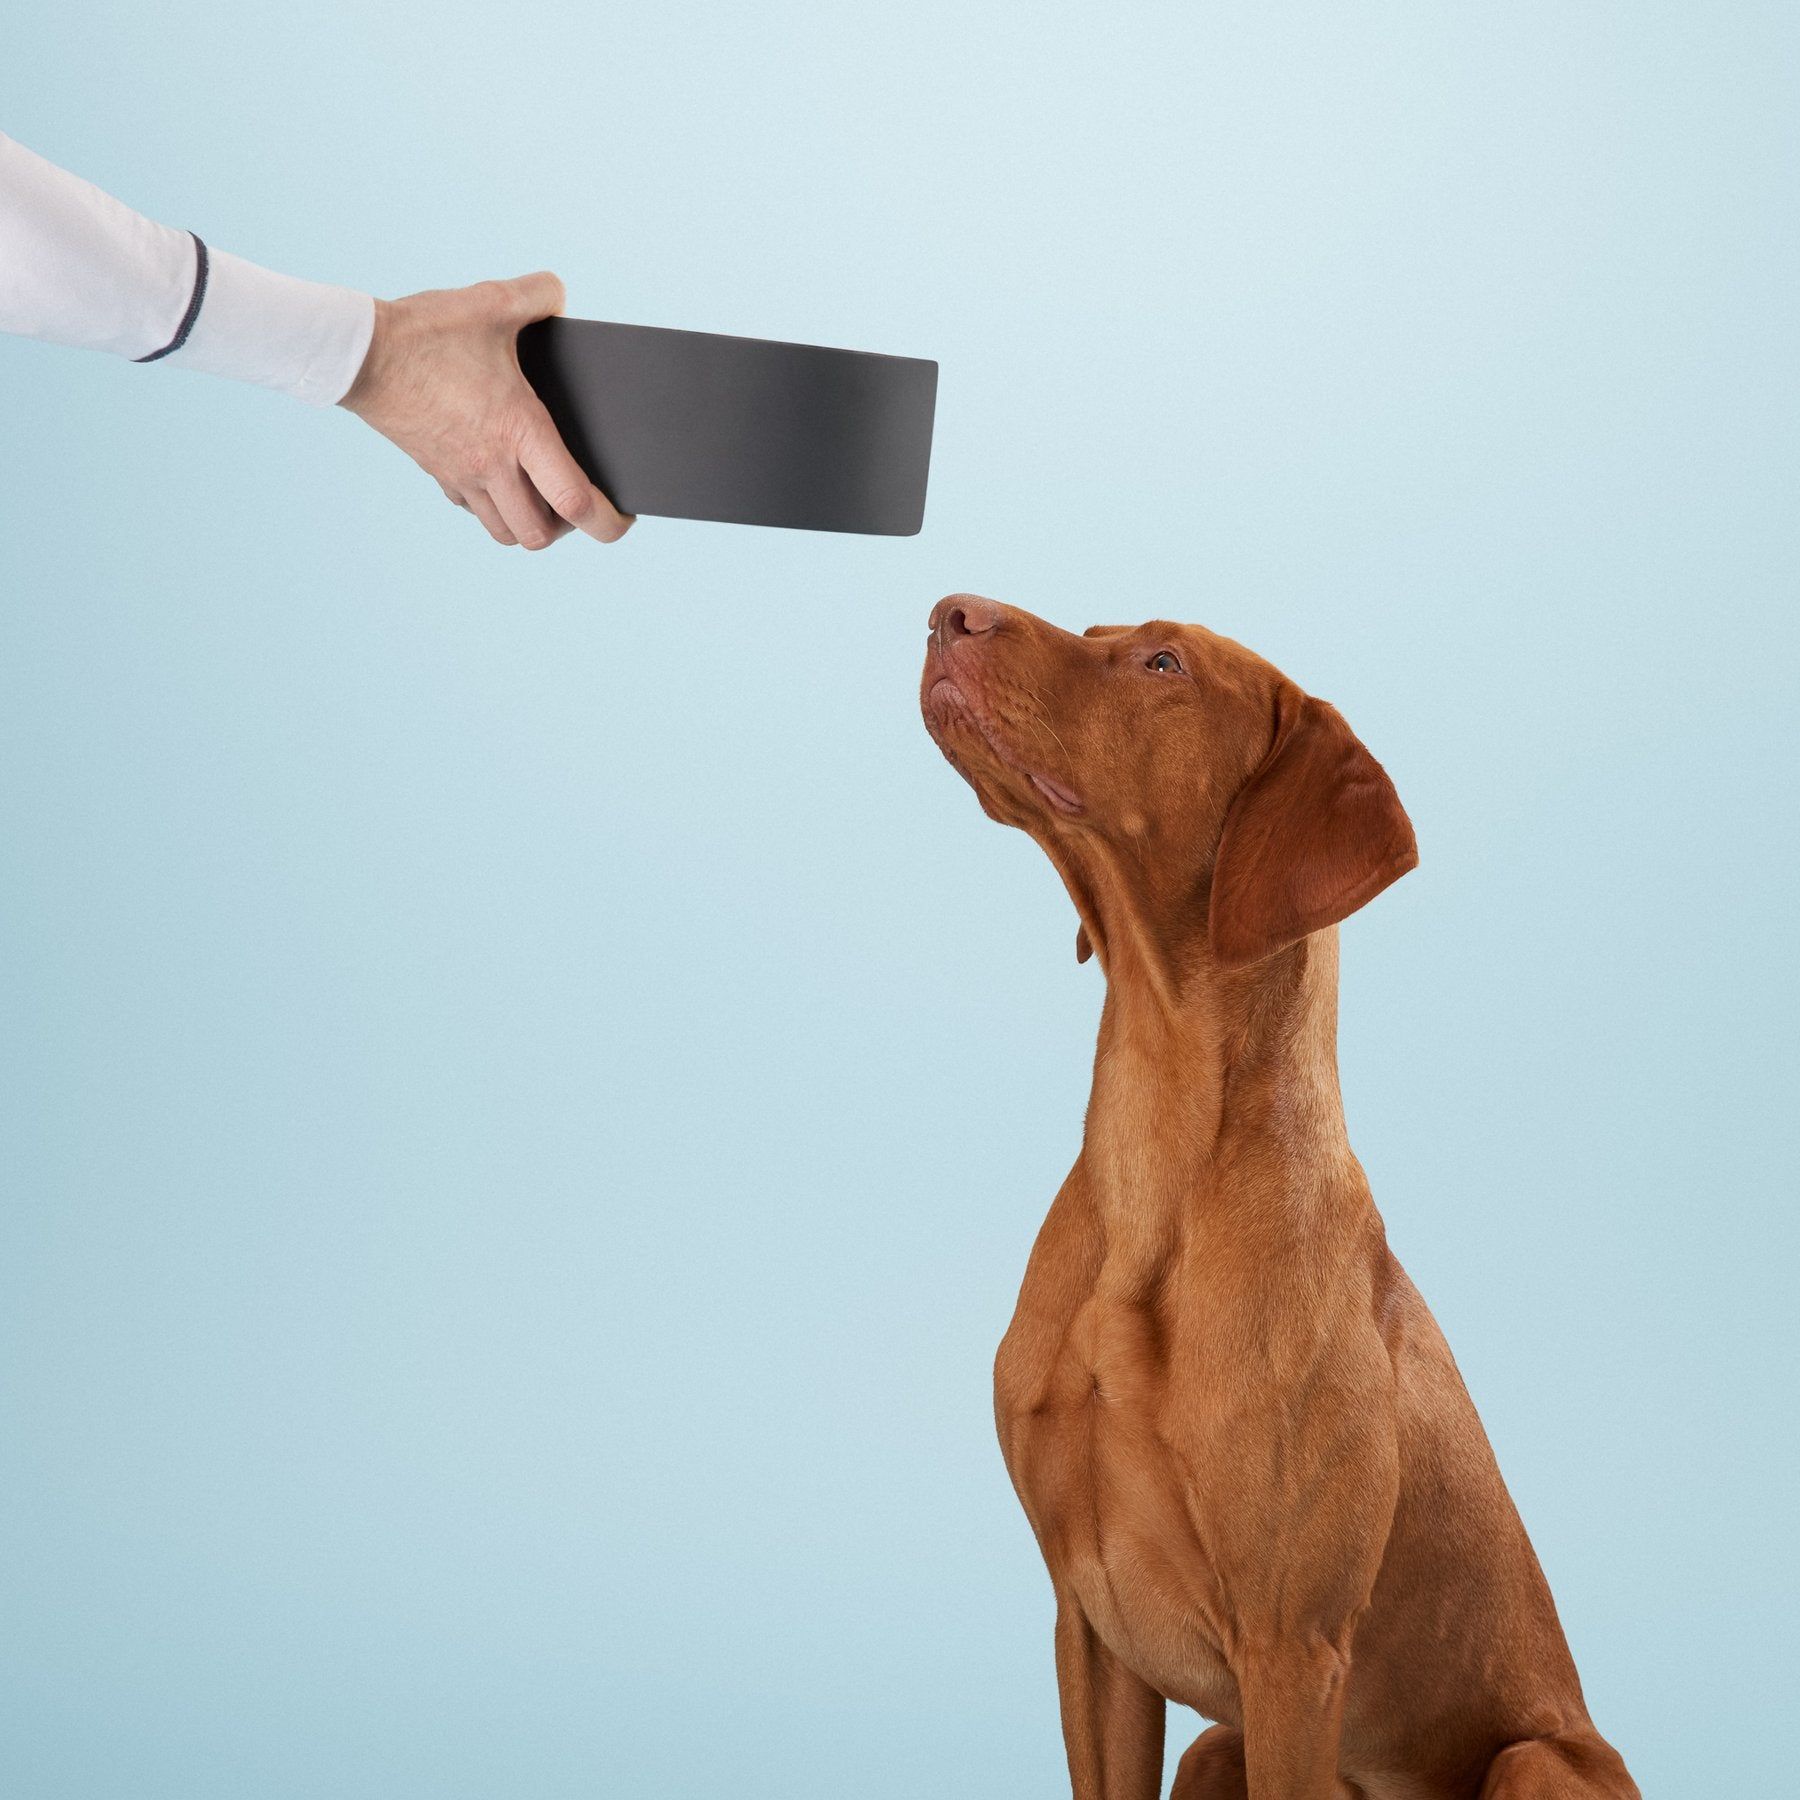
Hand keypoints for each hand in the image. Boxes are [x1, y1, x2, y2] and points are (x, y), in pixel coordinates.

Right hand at [340, 272, 631, 549]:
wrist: (358, 352)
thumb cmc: (426, 330)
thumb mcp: (492, 302)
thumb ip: (538, 294)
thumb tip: (560, 295)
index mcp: (520, 431)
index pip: (576, 502)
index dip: (609, 521)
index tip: (622, 515)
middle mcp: (493, 465)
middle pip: (540, 536)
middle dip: (566, 530)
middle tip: (575, 502)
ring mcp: (462, 475)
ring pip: (505, 532)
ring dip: (529, 523)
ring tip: (540, 495)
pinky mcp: (438, 472)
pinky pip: (473, 509)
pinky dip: (493, 505)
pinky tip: (498, 475)